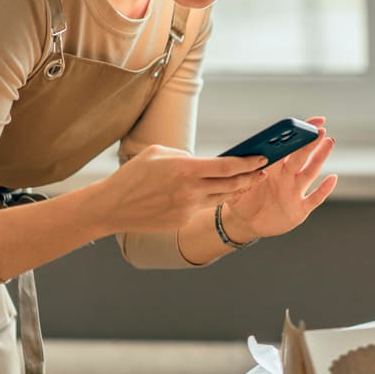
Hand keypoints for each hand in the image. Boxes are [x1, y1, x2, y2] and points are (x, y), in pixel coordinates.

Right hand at [94, 145, 267, 235]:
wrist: (112, 206)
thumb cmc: (133, 175)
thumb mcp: (158, 153)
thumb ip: (185, 156)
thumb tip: (202, 162)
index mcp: (185, 168)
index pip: (228, 166)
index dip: (249, 162)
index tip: (261, 158)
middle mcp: (190, 190)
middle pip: (232, 184)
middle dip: (251, 177)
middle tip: (262, 171)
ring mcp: (187, 208)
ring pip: (221, 198)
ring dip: (236, 189)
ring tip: (247, 181)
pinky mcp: (182, 220)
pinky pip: (202, 207)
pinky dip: (209, 198)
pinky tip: (214, 192)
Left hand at [221, 117, 337, 240]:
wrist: (246, 223)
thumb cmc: (241, 201)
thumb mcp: (234, 190)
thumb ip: (238, 180)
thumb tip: (243, 168)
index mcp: (271, 168)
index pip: (285, 147)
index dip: (295, 134)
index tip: (306, 122)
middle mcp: (286, 177)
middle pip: (300, 157)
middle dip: (309, 143)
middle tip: (319, 130)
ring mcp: (294, 192)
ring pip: (310, 172)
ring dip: (319, 158)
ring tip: (329, 142)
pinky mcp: (300, 209)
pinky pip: (315, 198)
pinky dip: (324, 189)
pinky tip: (332, 178)